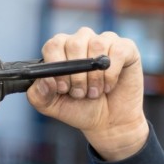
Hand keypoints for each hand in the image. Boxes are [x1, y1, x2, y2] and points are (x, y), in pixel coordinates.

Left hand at [27, 27, 149, 160]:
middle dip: (76, 75)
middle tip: (79, 93)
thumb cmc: (78, 109)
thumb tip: (44, 79)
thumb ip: (38, 95)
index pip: (54, 44)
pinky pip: (117, 51)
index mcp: (61, 51)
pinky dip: (111, 74)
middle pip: (74, 43)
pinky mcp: (125, 48)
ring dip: (94, 77)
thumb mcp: (51, 106)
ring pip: (96, 45)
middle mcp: (81, 41)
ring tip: (94, 93)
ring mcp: (104, 41)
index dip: (56, 65)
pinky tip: (108, 86)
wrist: (107, 121)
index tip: (62, 87)